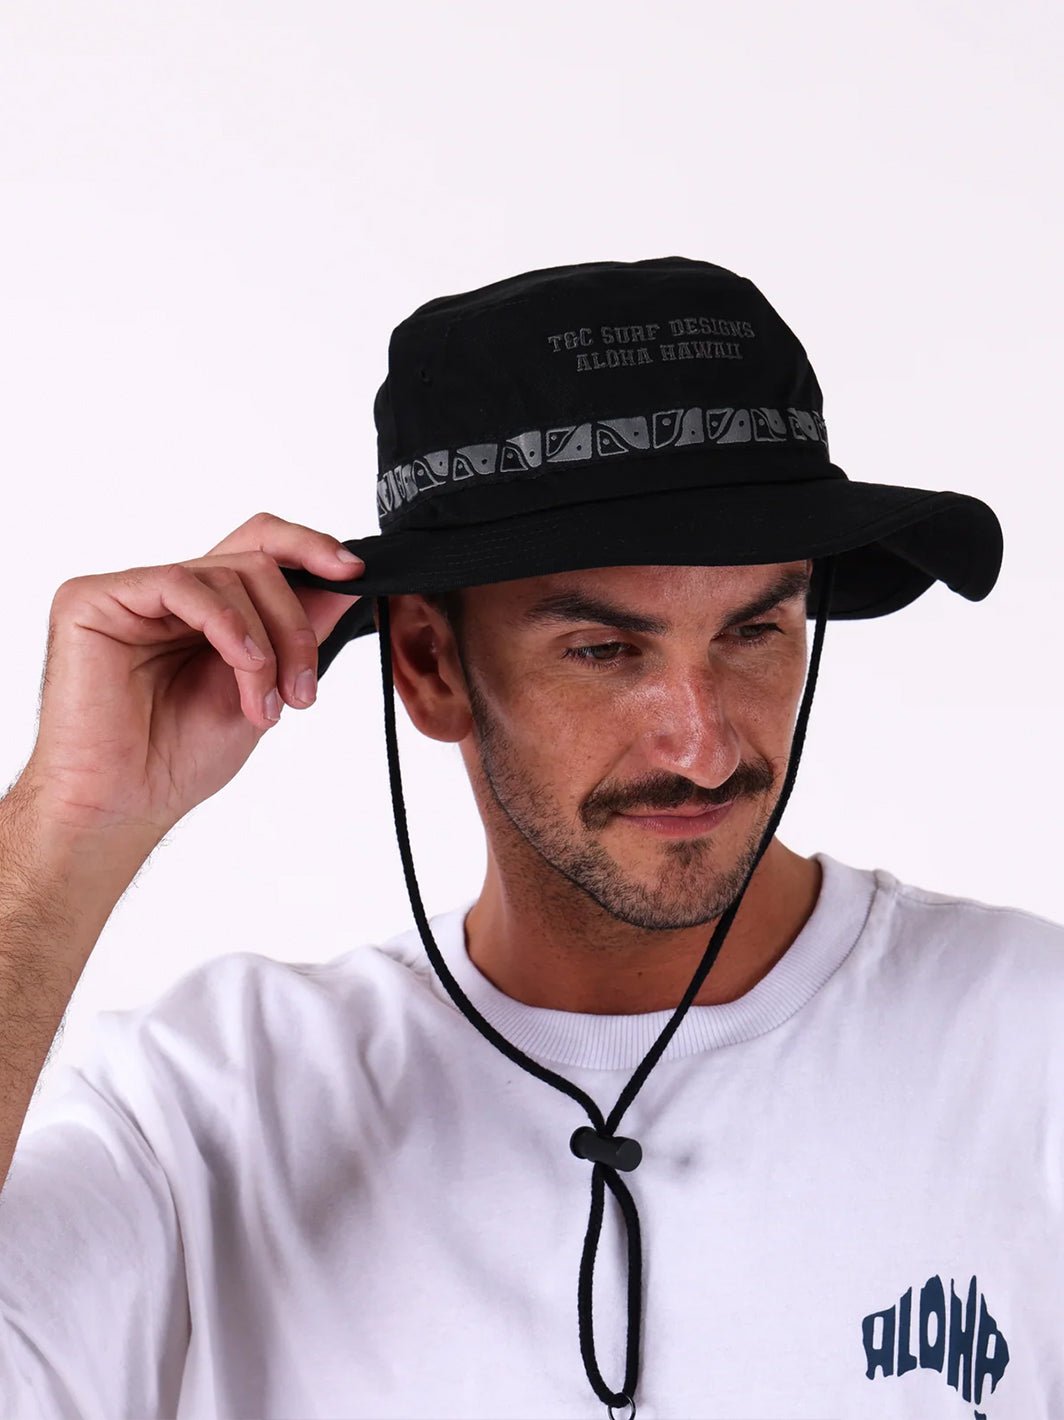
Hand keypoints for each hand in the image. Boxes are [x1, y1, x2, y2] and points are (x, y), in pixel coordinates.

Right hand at [18, 511, 364, 842]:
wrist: (123, 805)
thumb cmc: (177, 759)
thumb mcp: (265, 690)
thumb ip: (297, 635)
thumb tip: (343, 586)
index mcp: (204, 612)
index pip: (258, 548)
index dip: (308, 547)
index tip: (353, 571)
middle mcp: (168, 595)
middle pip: (256, 562)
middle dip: (296, 626)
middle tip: (302, 689)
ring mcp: (131, 593)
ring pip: (229, 575)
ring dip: (265, 644)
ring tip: (263, 703)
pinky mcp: (93, 599)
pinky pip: (180, 584)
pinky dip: (227, 624)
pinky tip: (242, 664)